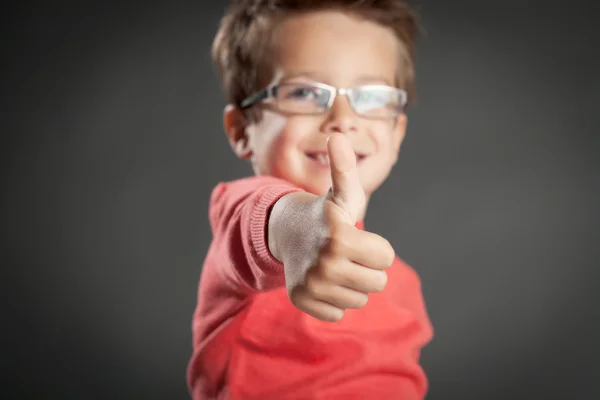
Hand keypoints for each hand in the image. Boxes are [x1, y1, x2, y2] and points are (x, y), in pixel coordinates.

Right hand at [269, 133, 395, 321]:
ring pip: (359, 300)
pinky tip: (322, 280)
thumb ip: (346, 169)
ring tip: (333, 264)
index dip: (377, 247)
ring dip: (351, 284)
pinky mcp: (302, 300)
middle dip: (367, 267)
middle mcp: (325, 264)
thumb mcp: (342, 194)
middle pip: (377, 283)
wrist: (286, 232)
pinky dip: (334, 300)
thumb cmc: (325, 214)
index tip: (357, 236)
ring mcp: (312, 285)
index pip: (387, 258)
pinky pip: (338, 313)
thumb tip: (337, 136)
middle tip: (346, 252)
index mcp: (341, 237)